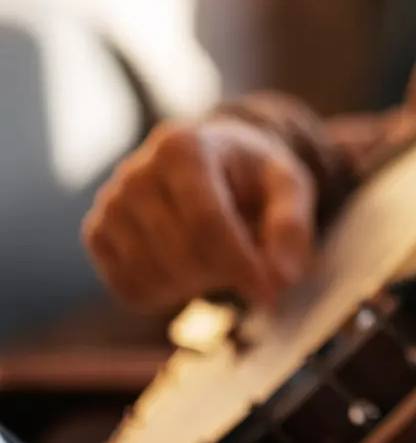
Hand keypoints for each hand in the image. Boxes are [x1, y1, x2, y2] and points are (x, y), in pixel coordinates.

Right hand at [82, 119, 315, 310]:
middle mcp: (135, 171)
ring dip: (199, 286)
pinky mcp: (97, 233)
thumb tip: (281, 280)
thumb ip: (291, 227)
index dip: (241, 264)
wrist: (215, 162)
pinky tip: (191, 269)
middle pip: (180, 253)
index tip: (271, 293)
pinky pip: (130, 289)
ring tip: (221, 258)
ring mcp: (110, 203)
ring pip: (153, 277)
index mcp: (183, 146)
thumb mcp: (289, 187)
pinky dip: (167, 296)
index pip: (206, 221)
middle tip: (250, 267)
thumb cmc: (254, 176)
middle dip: (225, 274)